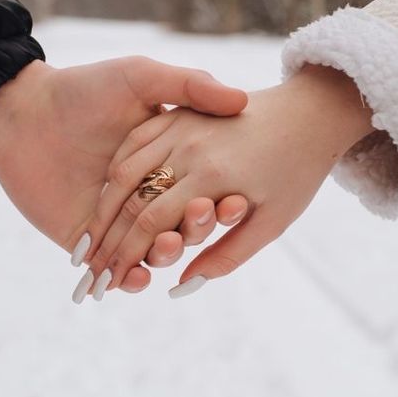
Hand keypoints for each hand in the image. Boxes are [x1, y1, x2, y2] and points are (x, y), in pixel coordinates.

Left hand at [0, 56, 248, 294]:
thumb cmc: (84, 89)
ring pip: (154, 251)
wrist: (22, 113)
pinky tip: (135, 276)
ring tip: (165, 246)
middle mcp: (150, 193)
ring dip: (165, 254)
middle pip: (185, 224)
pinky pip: (116, 269)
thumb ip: (190, 85)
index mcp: (170, 160)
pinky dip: (130, 279)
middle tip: (202, 217)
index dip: (223, 200)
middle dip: (197, 228)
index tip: (236, 201)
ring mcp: (119, 221)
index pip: (207, 190)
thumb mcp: (141, 77)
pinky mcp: (89, 242)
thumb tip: (240, 101)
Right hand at [83, 65, 373, 297]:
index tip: (108, 281)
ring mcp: (181, 126)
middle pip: (131, 201)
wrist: (310, 114)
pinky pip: (133, 142)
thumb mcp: (271, 223)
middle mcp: (190, 149)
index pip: (151, 224)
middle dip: (105, 241)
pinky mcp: (178, 111)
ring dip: (101, 209)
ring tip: (87, 240)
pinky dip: (114, 172)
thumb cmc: (297, 174)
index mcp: (213, 178)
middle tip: (87, 270)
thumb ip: (226, 255)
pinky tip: (104, 195)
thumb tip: (180, 286)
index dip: (125, 256)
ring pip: (124, 171)